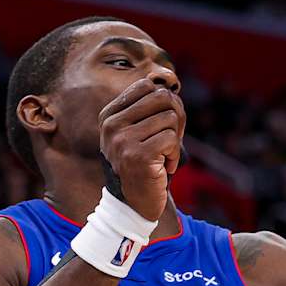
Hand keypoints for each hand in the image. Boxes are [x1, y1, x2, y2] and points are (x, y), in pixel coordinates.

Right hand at [98, 77, 183, 220]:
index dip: (165, 102)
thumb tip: (165, 83)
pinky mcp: (137, 155)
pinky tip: (164, 167)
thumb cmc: (143, 162)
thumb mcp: (138, 131)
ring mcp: (122, 140)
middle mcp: (111, 125)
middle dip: (176, 117)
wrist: (133, 202)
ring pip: (170, 118)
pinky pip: (172, 139)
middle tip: (171, 138)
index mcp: (109, 115)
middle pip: (162, 98)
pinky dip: (174, 154)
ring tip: (163, 156)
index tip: (162, 123)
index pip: (147, 86)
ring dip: (175, 140)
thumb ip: (147, 107)